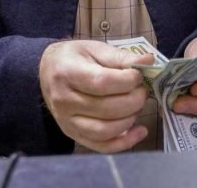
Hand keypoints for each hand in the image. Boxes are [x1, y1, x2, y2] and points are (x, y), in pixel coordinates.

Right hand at [39, 40, 153, 152]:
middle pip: (107, 108)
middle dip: (134, 100)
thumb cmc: (75, 58)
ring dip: (130, 119)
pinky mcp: (73, 134)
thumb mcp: (96, 49)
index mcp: (67, 73)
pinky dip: (125, 143)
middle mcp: (64, 100)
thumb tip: (148, 61)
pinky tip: (140, 131)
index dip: (127, 81)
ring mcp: (67, 121)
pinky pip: (102, 146)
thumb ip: (122, 57)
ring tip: (137, 105)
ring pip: (105, 130)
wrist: (48, 72)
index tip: (138, 75)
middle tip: (142, 90)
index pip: (102, 83)